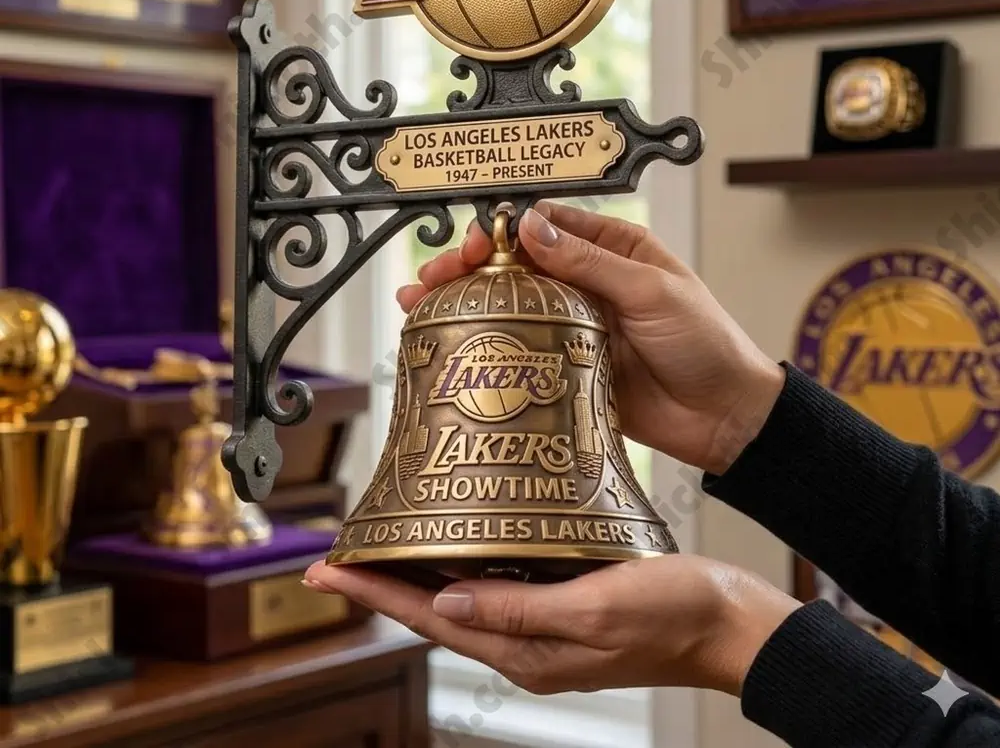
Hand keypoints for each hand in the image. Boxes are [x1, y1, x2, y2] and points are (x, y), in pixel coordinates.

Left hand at [304, 557, 799, 696]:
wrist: (727, 620)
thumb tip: (447, 604)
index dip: (376, 595)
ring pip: (462, 595)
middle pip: (437, 609)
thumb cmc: (674, 615)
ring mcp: (543, 622)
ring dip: (420, 570)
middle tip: (342, 554)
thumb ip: (520, 609)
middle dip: (385, 583)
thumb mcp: (597, 609)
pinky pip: (498, 581)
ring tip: (384, 542)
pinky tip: (462, 535)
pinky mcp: (562, 599)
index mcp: (527, 651)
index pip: (431, 620)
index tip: (329, 572)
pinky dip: (466, 560)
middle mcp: (526, 641)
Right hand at [397, 203, 784, 475]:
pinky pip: (518, 349)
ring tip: (419, 303)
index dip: (505, 231)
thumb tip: (532, 228)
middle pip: (517, 266)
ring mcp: (572, 326)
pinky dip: (483, 343)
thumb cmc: (705, 344)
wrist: (726, 418)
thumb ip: (589, 262)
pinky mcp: (564, 367)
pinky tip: (447, 339)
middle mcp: (587, 283)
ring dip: (466, 302)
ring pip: (510, 306)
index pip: (548, 227)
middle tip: (434, 277)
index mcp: (613, 250)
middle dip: (471, 267)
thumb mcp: (651, 292)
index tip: (475, 244)